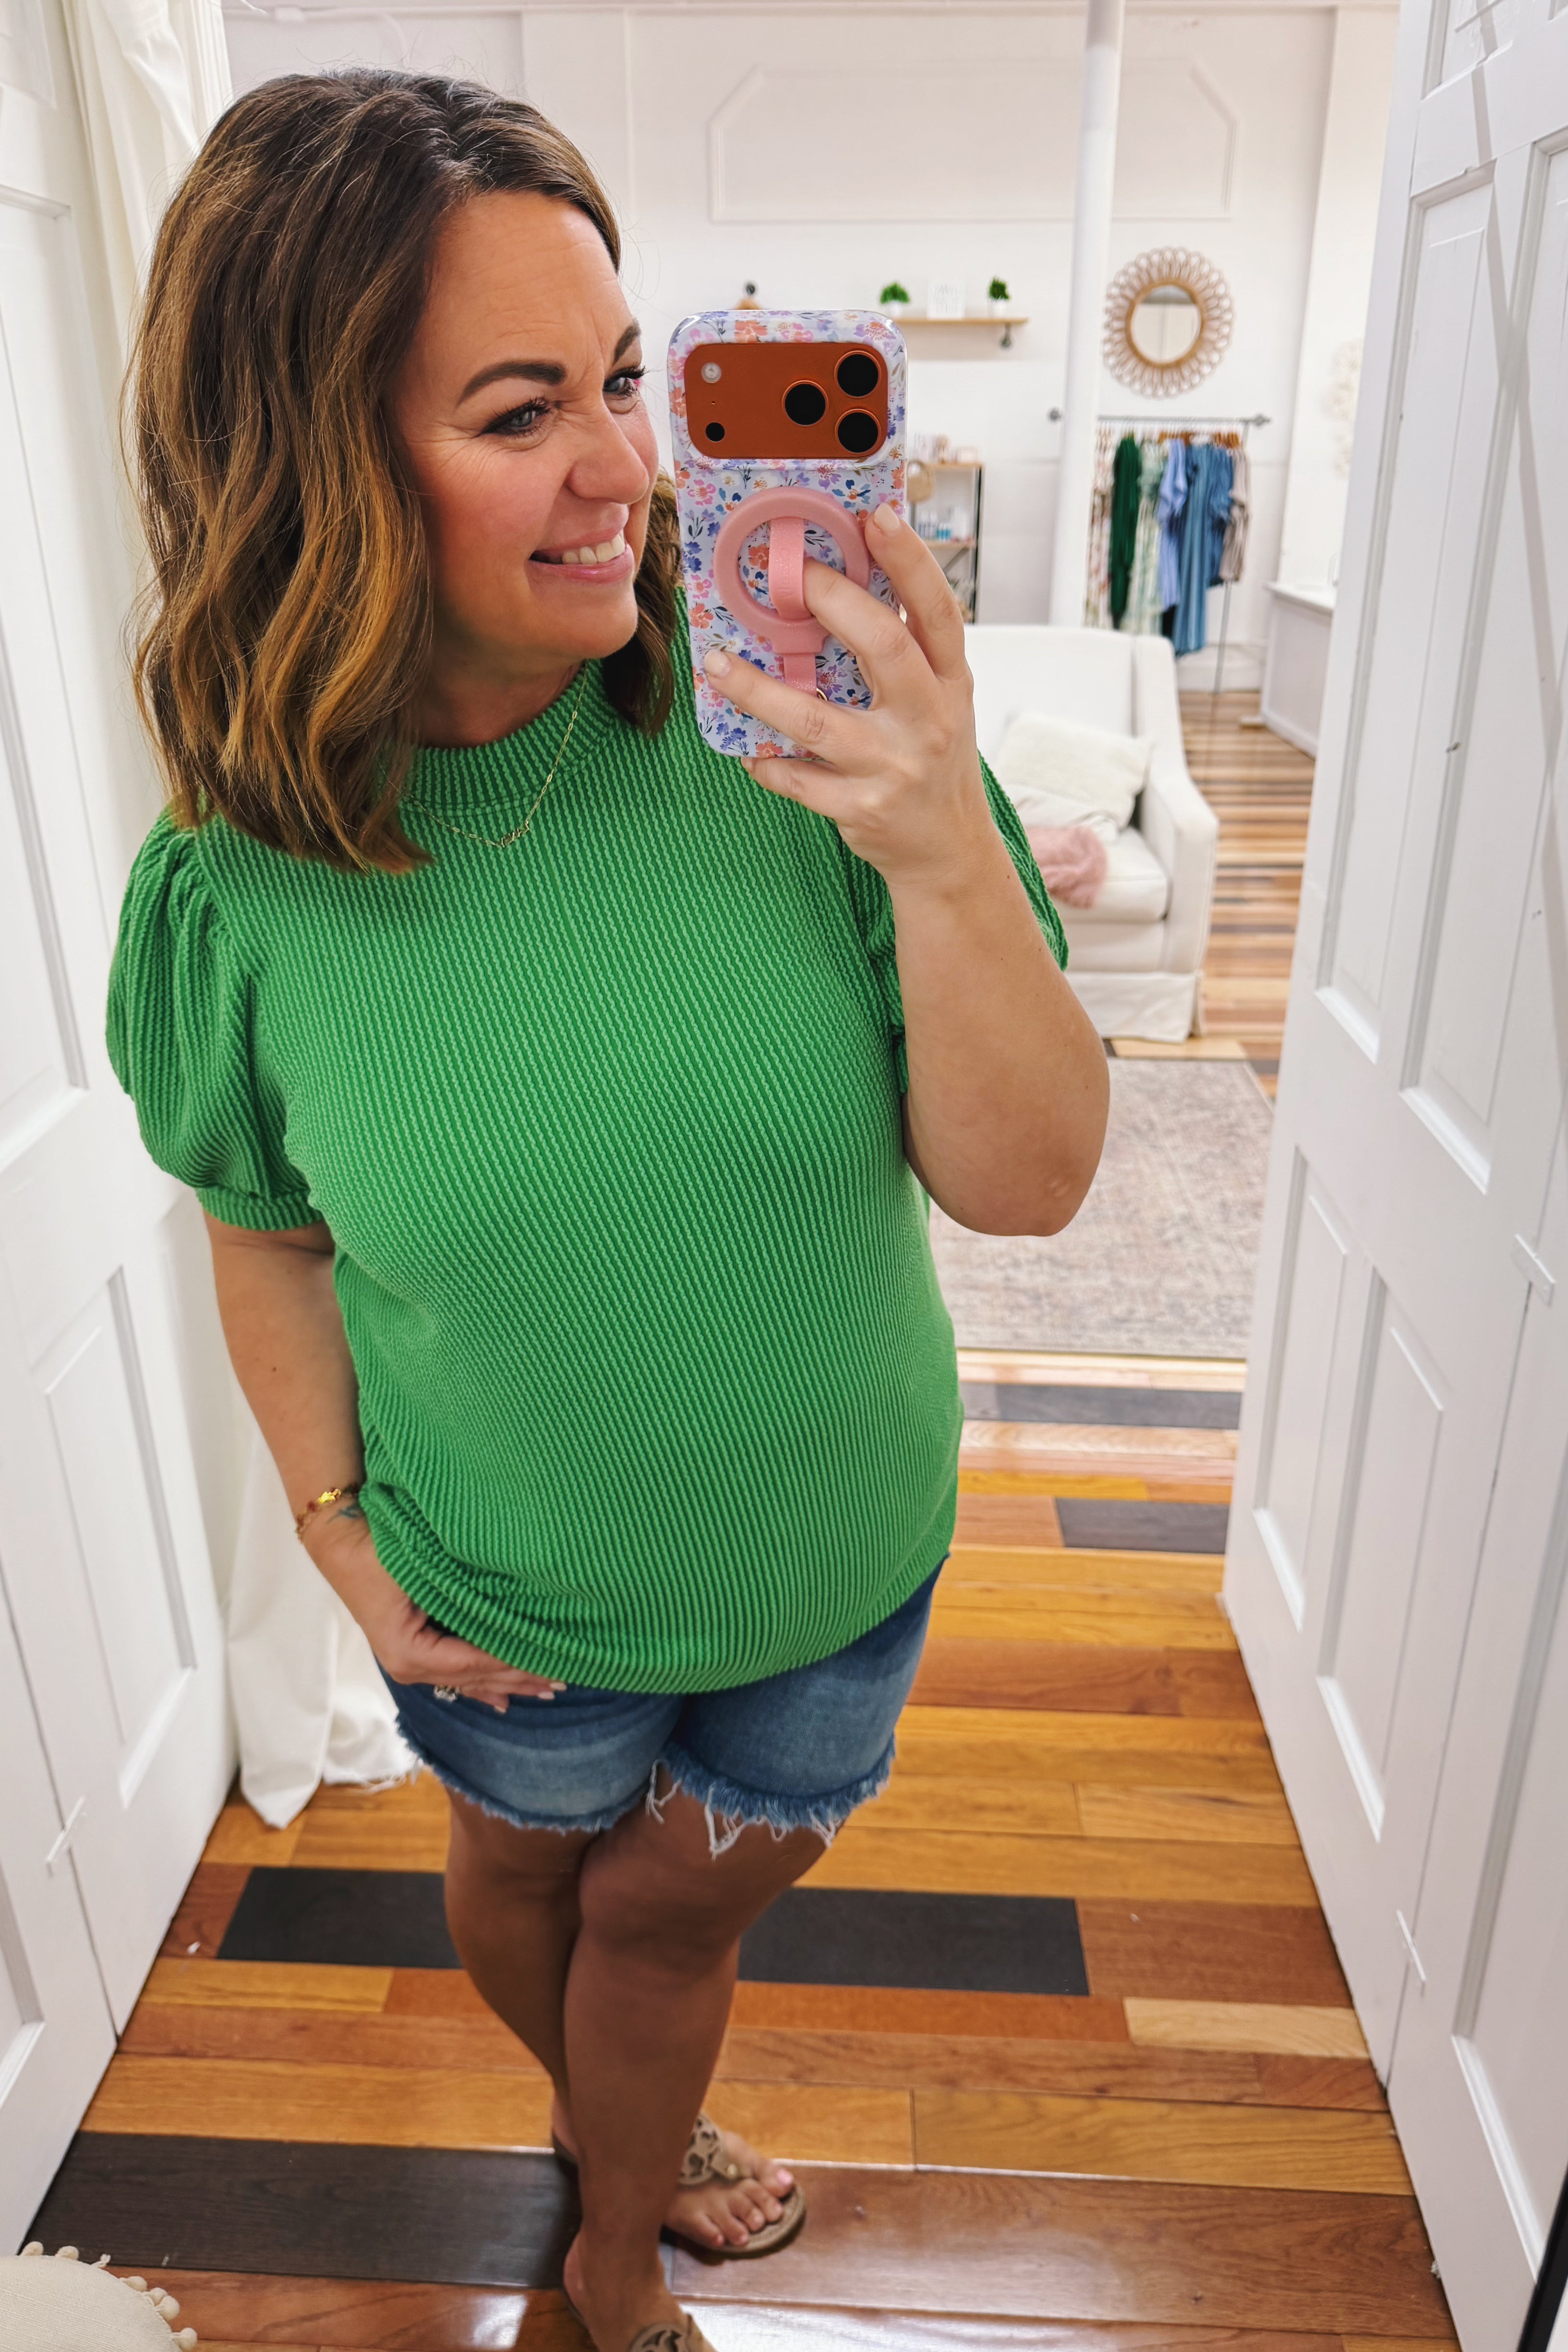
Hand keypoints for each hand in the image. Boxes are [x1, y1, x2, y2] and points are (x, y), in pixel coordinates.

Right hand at [303, 1510, 563, 1712]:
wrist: (342, 1540)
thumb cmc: (381, 1549)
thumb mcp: (422, 1571)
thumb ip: (464, 1596)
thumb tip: (514, 1609)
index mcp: (409, 1651)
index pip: (473, 1662)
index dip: (513, 1661)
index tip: (553, 1658)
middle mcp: (409, 1665)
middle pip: (475, 1677)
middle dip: (520, 1678)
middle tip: (564, 1681)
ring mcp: (409, 1662)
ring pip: (468, 1679)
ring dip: (507, 1682)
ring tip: (546, 1689)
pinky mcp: (412, 1651)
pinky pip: (454, 1674)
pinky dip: (482, 1683)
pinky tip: (503, 1699)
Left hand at [703, 503, 997, 894]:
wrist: (949, 852)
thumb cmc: (932, 758)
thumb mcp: (940, 701)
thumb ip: (905, 652)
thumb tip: (841, 585)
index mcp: (952, 682)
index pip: (937, 610)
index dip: (909, 560)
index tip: (874, 516)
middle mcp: (930, 719)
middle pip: (881, 646)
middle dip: (831, 603)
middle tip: (787, 578)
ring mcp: (895, 766)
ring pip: (815, 719)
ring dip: (758, 690)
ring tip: (719, 663)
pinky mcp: (862, 808)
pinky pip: (797, 778)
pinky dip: (766, 762)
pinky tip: (746, 750)